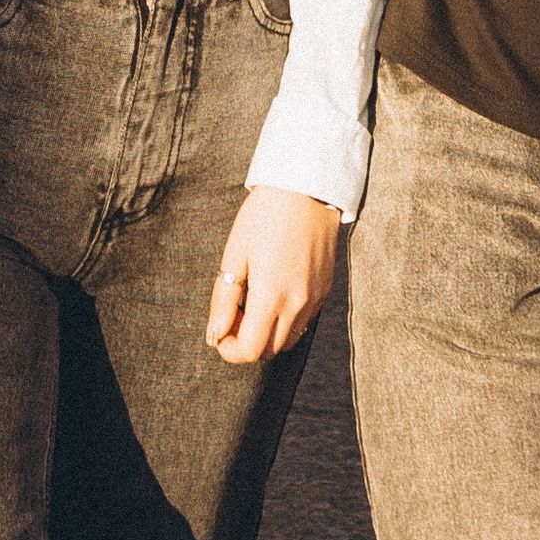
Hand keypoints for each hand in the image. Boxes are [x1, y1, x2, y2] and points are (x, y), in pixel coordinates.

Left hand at [205, 187, 338, 362]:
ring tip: (255, 300)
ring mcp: (315, 299)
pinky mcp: (325, 290)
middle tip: (235, 311)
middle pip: (269, 351)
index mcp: (271, 295)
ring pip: (288, 340)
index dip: (229, 350)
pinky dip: (286, 320)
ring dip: (267, 333)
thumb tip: (214, 334)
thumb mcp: (235, 252)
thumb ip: (224, 298)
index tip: (220, 330)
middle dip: (247, 341)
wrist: (307, 188)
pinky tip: (276, 291)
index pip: (250, 351)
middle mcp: (297, 304)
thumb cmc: (265, 215)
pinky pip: (304, 322)